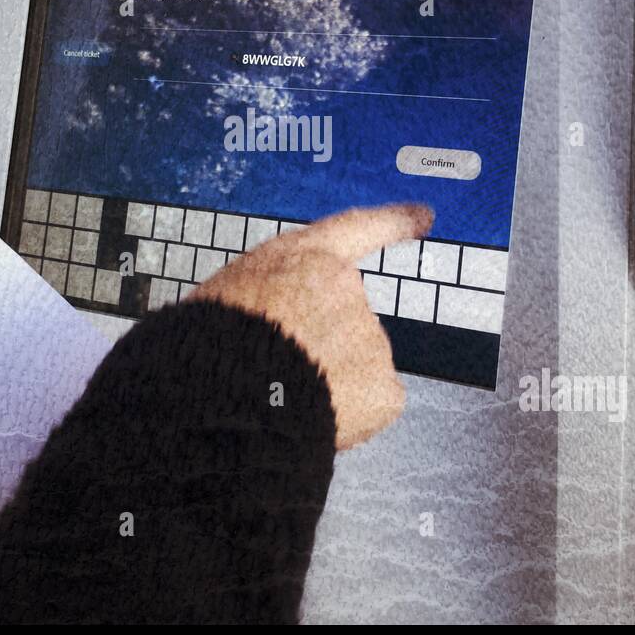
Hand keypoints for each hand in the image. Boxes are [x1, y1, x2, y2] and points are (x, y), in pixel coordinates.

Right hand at [192, 203, 432, 450]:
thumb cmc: (210, 349)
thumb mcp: (232, 294)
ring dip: (331, 382)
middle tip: (279, 370)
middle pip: (346, 319)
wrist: (223, 397)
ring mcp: (370, 336)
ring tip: (285, 395)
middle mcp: (345, 287)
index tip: (424, 216)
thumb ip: (273, 296)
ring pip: (356, 365)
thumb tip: (283, 325)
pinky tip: (316, 417)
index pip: (357, 229)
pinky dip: (352, 416)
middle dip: (323, 345)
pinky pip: (373, 404)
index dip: (393, 222)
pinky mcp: (383, 386)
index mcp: (301, 258)